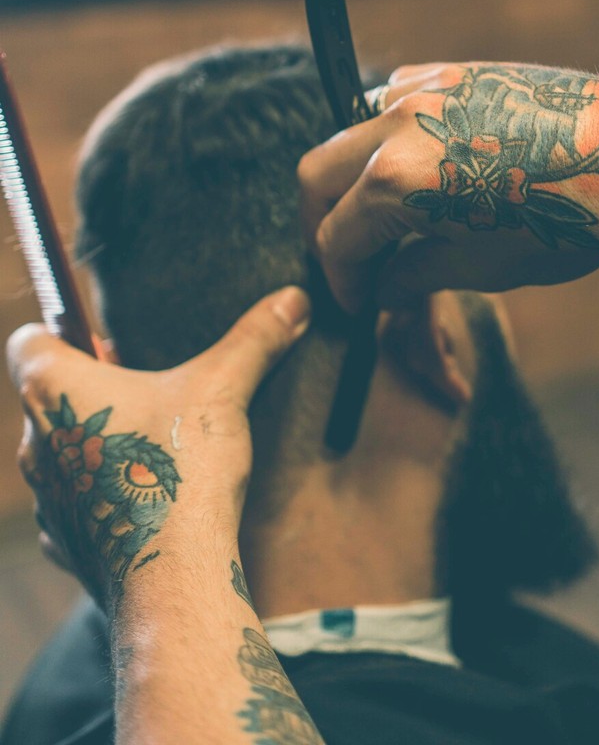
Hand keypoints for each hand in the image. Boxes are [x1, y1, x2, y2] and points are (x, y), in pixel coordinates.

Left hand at [8, 286, 309, 609]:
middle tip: (148, 390)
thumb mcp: (223, 389)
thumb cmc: (182, 472)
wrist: (172, 578)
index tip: (105, 343)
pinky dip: (101, 498)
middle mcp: (36, 441)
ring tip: (152, 446)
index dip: (61, 331)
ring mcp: (46, 499)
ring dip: (95, 444)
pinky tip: (146, 498)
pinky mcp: (66, 543)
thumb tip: (294, 296)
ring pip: (61, 453)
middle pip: (48, 395)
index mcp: (53, 388)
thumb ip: (254, 339)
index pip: (28, 339)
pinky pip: (74, 506)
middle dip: (93, 388)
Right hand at [299, 61, 598, 310]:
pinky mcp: (449, 72)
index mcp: (396, 183)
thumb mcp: (483, 265)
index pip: (335, 238)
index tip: (357, 299)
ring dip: (350, 177)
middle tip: (349, 257)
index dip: (340, 279)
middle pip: (316, 175)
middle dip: (320, 222)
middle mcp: (396, 127)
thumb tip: (384, 286)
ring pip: (347, 131)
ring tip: (381, 214)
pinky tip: (415, 166)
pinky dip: (385, 139)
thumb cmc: (568, 213)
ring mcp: (421, 90)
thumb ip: (415, 273)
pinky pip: (388, 101)